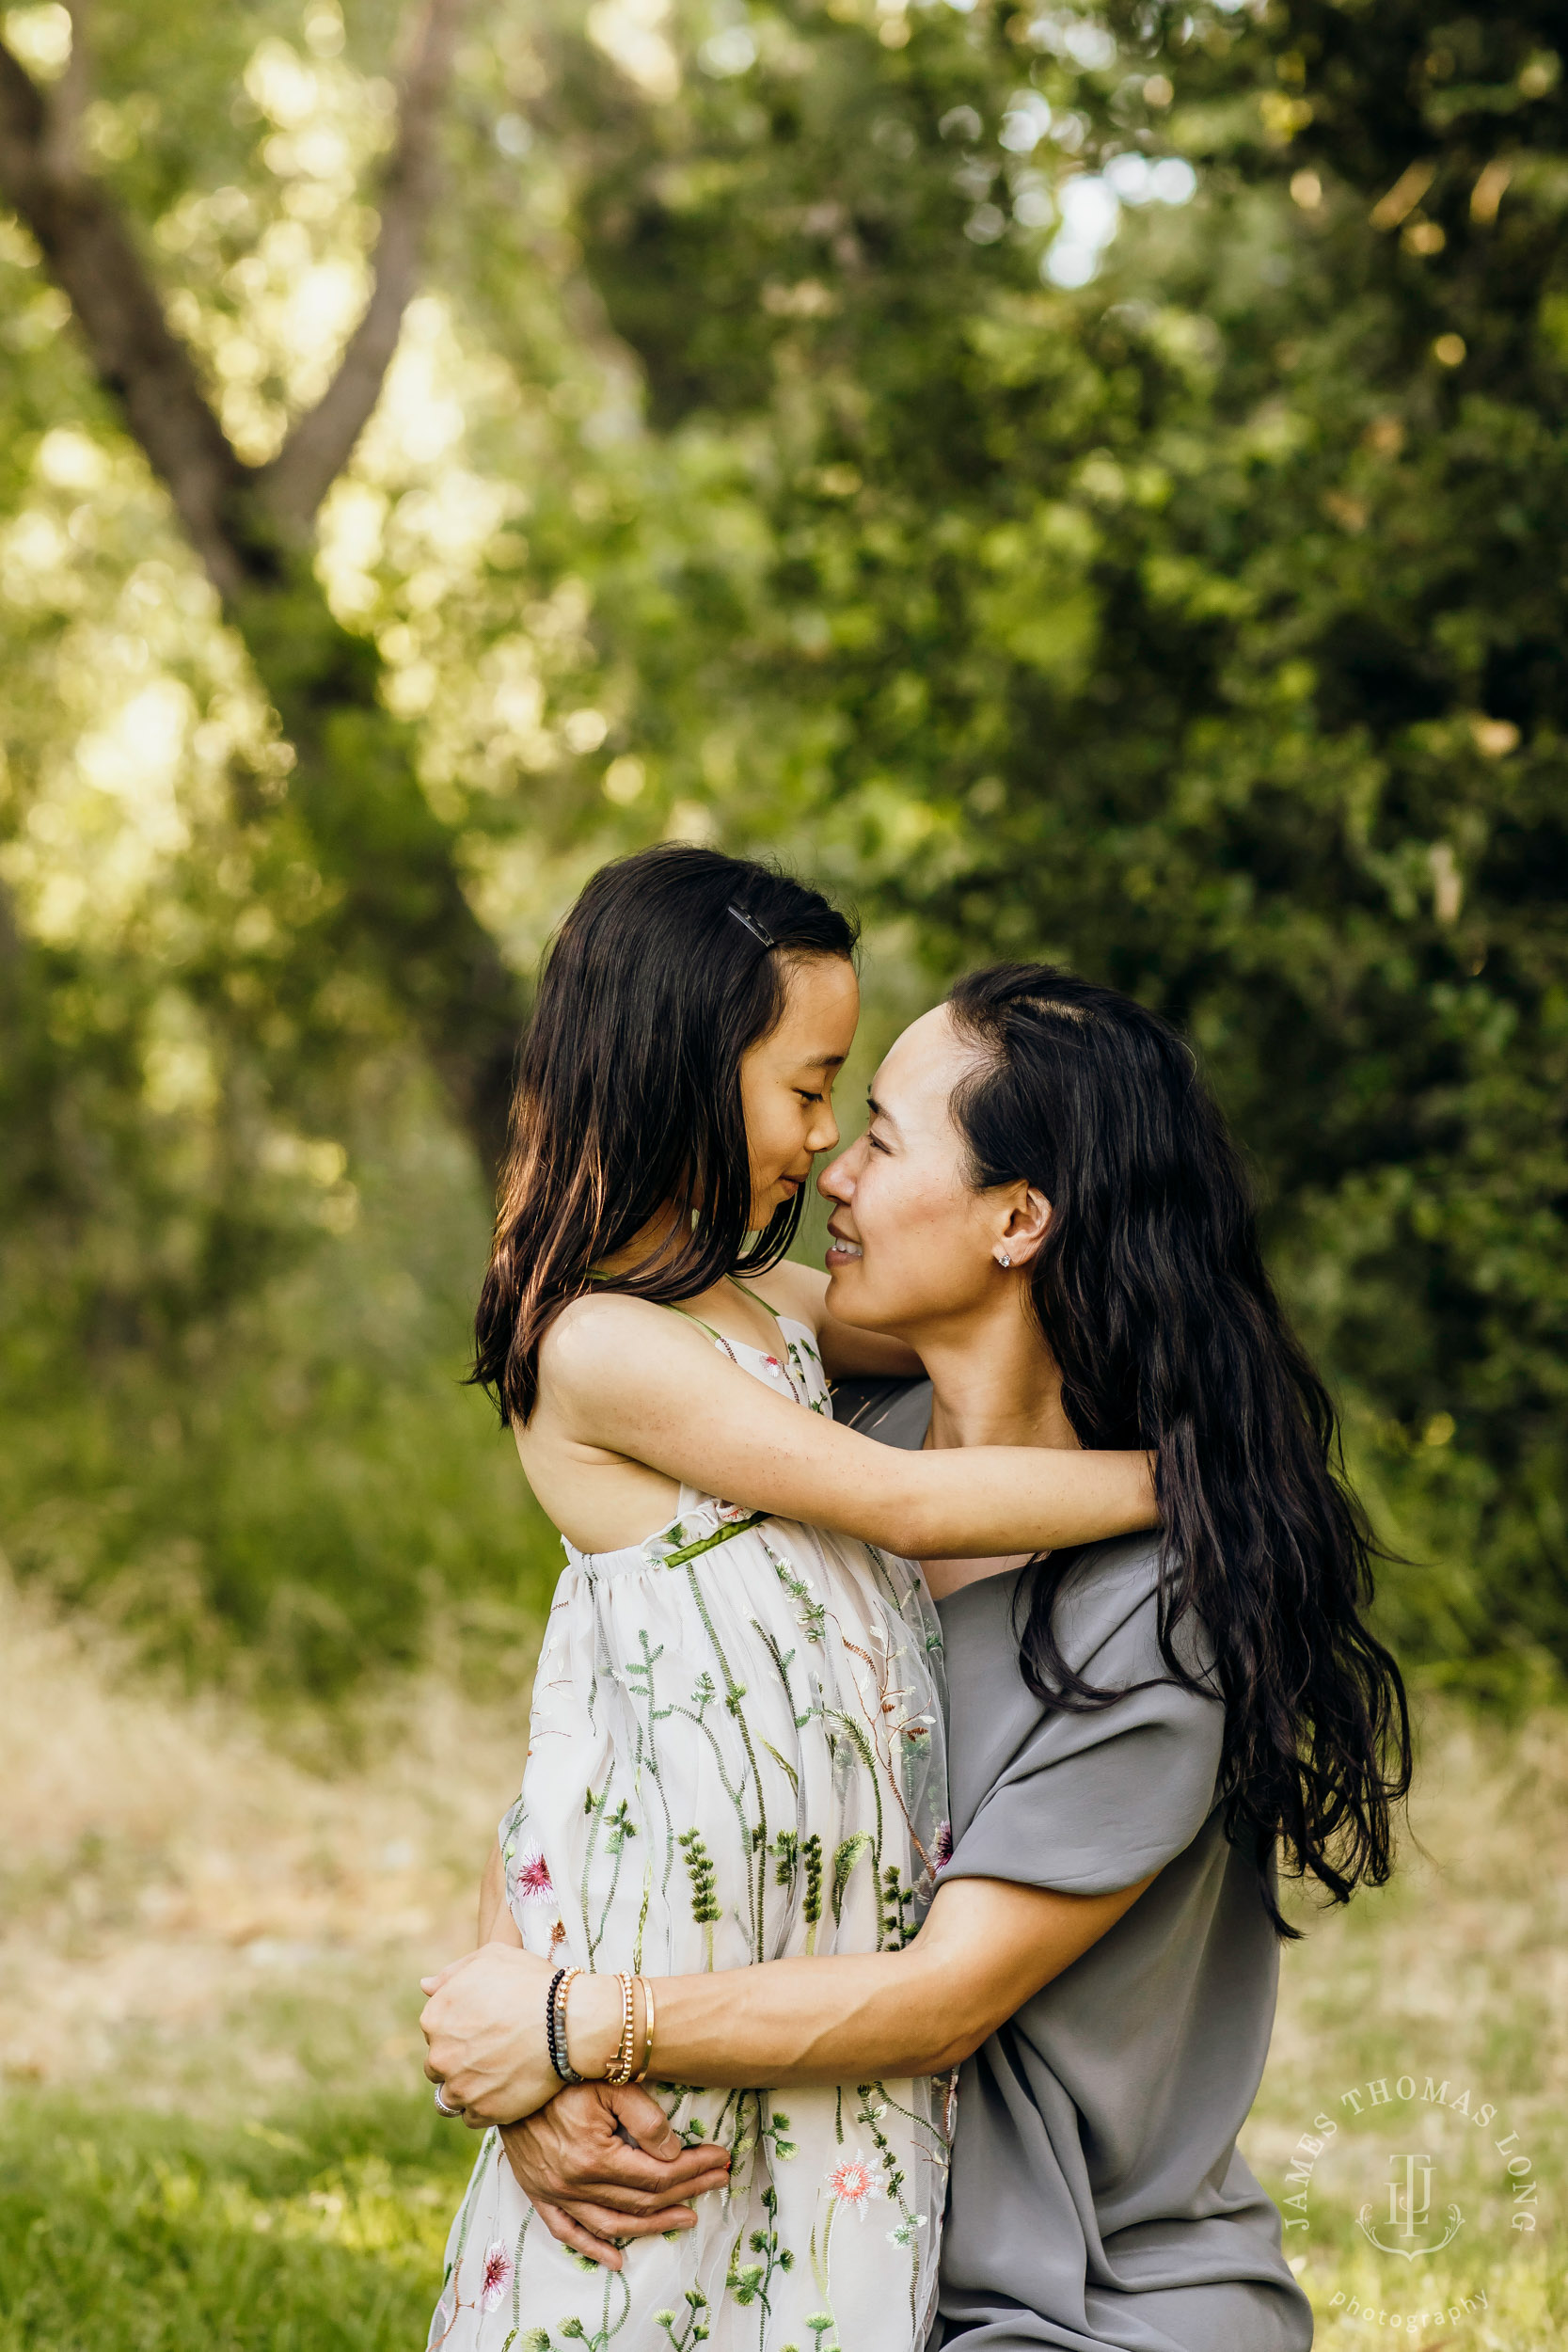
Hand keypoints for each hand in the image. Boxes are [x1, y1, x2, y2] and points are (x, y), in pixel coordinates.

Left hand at [420, 1941, 558, 2124]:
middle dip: (457, 2061)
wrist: (567, 2021)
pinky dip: (484, 2107)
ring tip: (496, 2076)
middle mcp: (439, 2055)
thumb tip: (425, 1987)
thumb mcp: (491, 1958)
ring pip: (451, 2096)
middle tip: (490, 2052)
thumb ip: (453, 1973)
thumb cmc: (531, 1983)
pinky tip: (504, 2091)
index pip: (434, 2032)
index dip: (459, 2029)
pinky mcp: (483, 2111)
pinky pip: (472, 2117)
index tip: (482, 2028)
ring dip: (467, 2088)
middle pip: (438, 2066)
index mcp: (435, 2018)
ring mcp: (460, 2087)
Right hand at [500, 2084, 730, 2269]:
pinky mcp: (538, 2193)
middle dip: (686, 2191)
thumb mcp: (611, 2081)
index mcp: (594, 2157)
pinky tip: (617, 2260)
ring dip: (652, 2225)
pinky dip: (593, 2249)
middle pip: (641, 2200)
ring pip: (611, 2223)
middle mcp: (574, 2184)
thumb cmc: (565, 2070)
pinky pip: (567, 2232)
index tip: (720, 2159)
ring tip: (686, 2217)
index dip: (693, 2169)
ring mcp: (554, 2192)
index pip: (657, 2174)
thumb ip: (645, 2118)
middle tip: (717, 2181)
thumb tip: (672, 2154)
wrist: (512, 2071)